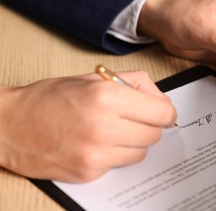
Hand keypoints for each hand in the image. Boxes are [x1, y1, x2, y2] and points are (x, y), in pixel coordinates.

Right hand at [0, 71, 175, 181]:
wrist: (11, 125)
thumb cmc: (50, 98)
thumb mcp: (94, 78)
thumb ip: (134, 83)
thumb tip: (161, 99)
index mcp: (107, 97)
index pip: (162, 112)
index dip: (165, 112)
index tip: (162, 112)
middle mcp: (103, 126)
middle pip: (154, 134)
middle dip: (149, 126)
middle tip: (133, 119)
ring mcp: (96, 153)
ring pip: (141, 152)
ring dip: (134, 142)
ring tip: (113, 131)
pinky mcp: (89, 172)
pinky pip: (120, 164)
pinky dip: (116, 155)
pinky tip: (97, 144)